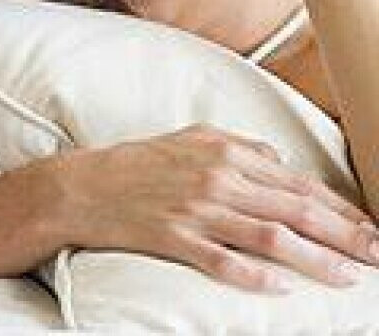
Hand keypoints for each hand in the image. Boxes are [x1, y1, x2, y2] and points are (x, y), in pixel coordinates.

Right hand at [57, 126, 378, 290]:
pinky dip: (255, 277)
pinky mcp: (174, 237)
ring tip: (349, 278)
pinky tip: (282, 290)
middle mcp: (215, 178)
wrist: (80, 186)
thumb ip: (238, 147)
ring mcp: (195, 209)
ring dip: (316, 259)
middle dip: (345, 235)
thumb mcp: (189, 139)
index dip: (341, 208)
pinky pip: (222, 262)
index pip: (296, 183)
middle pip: (294, 209)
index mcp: (223, 151)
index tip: (372, 228)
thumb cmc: (137, 164)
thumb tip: (279, 162)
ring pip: (270, 237)